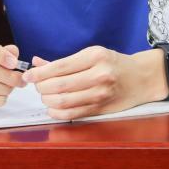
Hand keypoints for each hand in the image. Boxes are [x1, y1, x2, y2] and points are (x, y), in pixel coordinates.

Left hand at [24, 46, 150, 119]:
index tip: (28, 75)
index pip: (60, 67)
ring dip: (47, 100)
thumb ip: (62, 61)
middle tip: (36, 85)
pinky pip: (72, 114)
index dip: (40, 73)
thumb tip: (36, 63)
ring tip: (44, 95)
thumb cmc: (113, 63)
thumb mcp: (91, 54)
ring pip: (63, 101)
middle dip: (41, 87)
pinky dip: (56, 112)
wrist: (139, 78)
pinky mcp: (100, 109)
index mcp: (95, 56)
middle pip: (59, 85)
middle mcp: (99, 75)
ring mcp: (100, 94)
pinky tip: (52, 107)